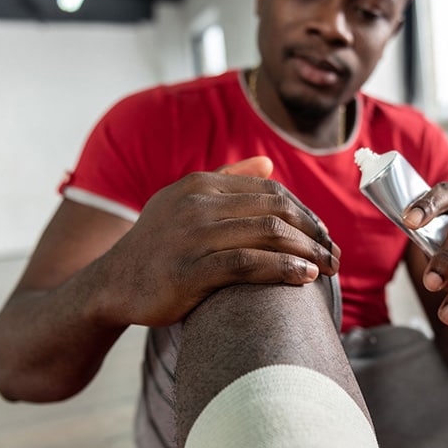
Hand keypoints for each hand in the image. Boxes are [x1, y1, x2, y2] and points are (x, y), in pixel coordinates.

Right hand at [101, 156, 339, 327]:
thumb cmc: (157, 246)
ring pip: (269, 234)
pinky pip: (249, 264)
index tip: (323, 234)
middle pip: (276, 211)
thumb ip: (226, 180)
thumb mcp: (183, 202)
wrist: (111, 284)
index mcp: (200, 184)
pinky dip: (284, 269)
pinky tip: (305, 278)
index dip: (305, 213)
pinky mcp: (189, 271)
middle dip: (315, 233)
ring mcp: (192, 236)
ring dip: (309, 252)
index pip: (271, 191)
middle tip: (337, 255)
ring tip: (330, 268)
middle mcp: (198, 204)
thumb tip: (268, 164)